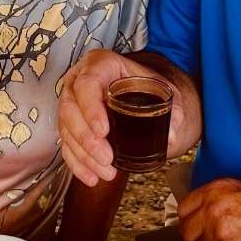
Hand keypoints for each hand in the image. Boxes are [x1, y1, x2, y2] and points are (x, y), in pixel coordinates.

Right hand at [58, 50, 175, 186]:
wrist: (145, 92)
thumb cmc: (151, 87)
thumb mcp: (166, 91)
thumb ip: (174, 110)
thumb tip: (171, 135)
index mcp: (101, 64)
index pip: (87, 83)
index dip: (91, 109)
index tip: (103, 131)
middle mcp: (79, 79)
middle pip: (71, 109)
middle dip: (87, 140)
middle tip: (107, 158)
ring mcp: (72, 101)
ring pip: (66, 129)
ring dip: (84, 155)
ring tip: (106, 172)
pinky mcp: (70, 122)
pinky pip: (66, 144)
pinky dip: (78, 163)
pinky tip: (91, 177)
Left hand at [177, 178, 240, 240]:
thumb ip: (224, 199)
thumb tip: (206, 213)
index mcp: (218, 189)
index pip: (185, 208)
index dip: (192, 219)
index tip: (199, 226)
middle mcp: (214, 209)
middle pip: (187, 232)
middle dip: (199, 238)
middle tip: (218, 240)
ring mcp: (221, 233)